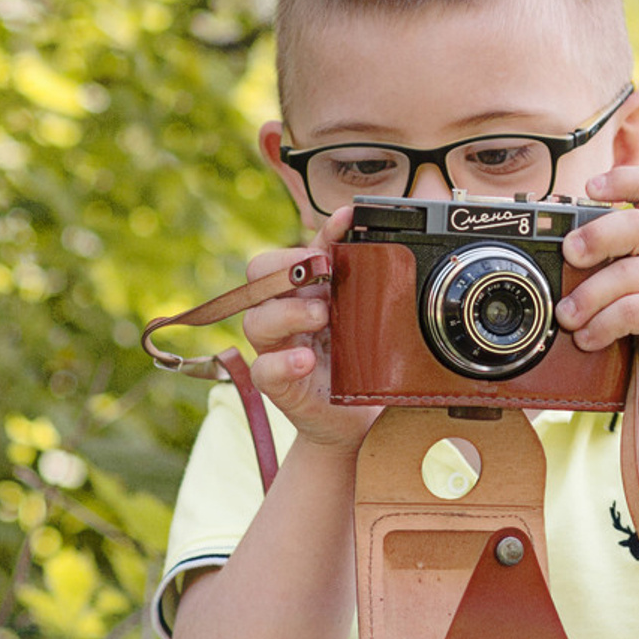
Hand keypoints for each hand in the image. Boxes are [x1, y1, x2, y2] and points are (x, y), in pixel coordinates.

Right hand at [238, 209, 376, 451]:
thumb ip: (365, 286)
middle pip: (260, 274)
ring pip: (257, 320)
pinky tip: (306, 360)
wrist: (359, 419)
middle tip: (324, 276)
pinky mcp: (277, 384)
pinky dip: (283, 362)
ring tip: (321, 316)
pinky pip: (264, 368)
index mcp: (305, 292)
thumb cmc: (359, 364)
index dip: (320, 233)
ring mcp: (277, 349)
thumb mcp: (366, 321)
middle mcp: (284, 315)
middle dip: (289, 268)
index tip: (350, 219)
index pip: (299, 251)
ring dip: (289, 311)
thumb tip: (381, 245)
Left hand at [557, 165, 638, 395]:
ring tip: (567, 316)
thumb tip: (559, 247)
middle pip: (636, 224)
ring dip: (587, 297)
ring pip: (625, 274)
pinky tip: (588, 338)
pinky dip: (601, 325)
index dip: (624, 179)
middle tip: (569, 254)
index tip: (590, 188)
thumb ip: (610, 254)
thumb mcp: (631, 277)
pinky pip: (630, 310)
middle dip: (595, 237)